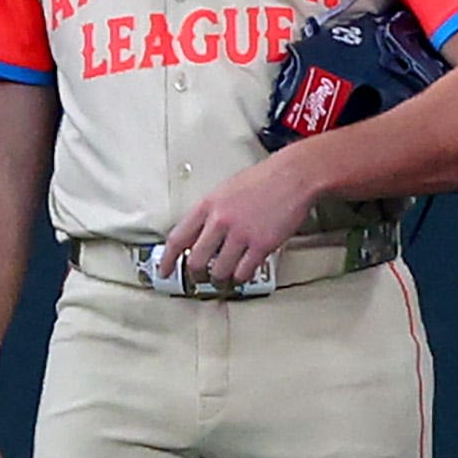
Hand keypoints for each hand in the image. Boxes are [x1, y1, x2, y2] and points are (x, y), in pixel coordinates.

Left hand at [161, 156, 319, 288]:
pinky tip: (241, 275)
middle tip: (199, 280)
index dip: (167, 260)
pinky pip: (244, 272)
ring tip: (223, 281)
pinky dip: (240, 278)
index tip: (164, 271)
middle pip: (195, 261)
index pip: (178, 238)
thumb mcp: (226, 189)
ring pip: (219, 271)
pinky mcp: (261, 245)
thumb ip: (211, 212)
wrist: (293, 175)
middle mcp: (220, 221)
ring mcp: (240, 234)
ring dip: (219, 281)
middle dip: (195, 276)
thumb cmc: (263, 179)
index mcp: (207, 205)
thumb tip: (200, 234)